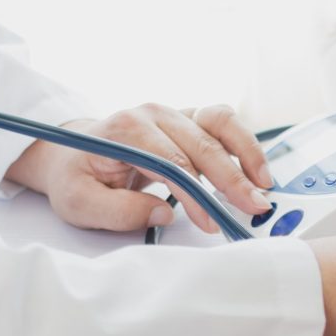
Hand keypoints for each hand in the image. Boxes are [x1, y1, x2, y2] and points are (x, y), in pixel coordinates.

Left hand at [5, 103, 272, 232]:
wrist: (70, 153)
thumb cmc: (75, 177)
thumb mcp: (80, 204)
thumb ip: (119, 211)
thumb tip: (164, 212)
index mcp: (125, 129)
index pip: (171, 162)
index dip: (195, 194)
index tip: (210, 222)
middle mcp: (153, 114)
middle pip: (203, 143)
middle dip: (233, 179)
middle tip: (254, 208)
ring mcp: (173, 112)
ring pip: (221, 122)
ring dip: (247, 153)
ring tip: (264, 185)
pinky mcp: (188, 118)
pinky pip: (223, 122)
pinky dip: (244, 144)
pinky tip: (256, 169)